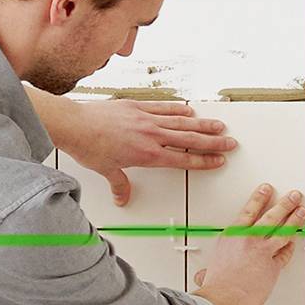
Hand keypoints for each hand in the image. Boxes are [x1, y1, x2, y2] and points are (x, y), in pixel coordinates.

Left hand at [53, 98, 237, 206]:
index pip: (183, 159)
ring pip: (181, 122)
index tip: (218, 161)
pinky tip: (189, 110)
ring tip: (219, 126)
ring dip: (202, 124)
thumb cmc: (89, 146)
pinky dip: (178, 109)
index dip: (203, 161)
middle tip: (229, 143)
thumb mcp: (106, 170)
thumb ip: (119, 184)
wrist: (75, 124)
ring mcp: (145, 118)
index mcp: (147, 155)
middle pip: (189, 140)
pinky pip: (163, 107)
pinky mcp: (137, 106)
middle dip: (212, 143)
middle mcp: (151, 135)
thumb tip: (122, 197)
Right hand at [188, 184, 304, 304]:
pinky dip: (291, 246)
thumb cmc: (216, 287)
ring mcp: (263, 251)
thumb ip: (210, 271)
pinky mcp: (273, 266)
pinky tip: (295, 240)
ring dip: (295, 219)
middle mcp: (248, 239)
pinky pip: (285, 253)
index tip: (267, 189)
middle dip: (284, 204)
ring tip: (302, 210)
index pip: (249, 211)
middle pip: (271, 216)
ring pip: (283, 230)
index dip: (260, 198)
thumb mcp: (209, 272)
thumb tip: (204, 276)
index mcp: (232, 236)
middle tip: (293, 196)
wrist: (224, 299)